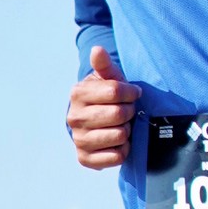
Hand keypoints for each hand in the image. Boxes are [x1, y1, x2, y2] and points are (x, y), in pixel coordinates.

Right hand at [66, 46, 140, 169]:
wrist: (93, 124)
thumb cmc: (105, 97)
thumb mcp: (106, 78)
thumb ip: (104, 65)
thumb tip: (97, 49)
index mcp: (78, 94)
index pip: (115, 91)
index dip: (131, 92)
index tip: (132, 94)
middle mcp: (74, 117)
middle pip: (119, 114)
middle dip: (129, 112)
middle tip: (126, 112)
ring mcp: (79, 140)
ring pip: (120, 136)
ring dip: (127, 131)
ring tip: (121, 126)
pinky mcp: (85, 159)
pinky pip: (117, 156)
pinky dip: (124, 150)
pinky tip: (118, 143)